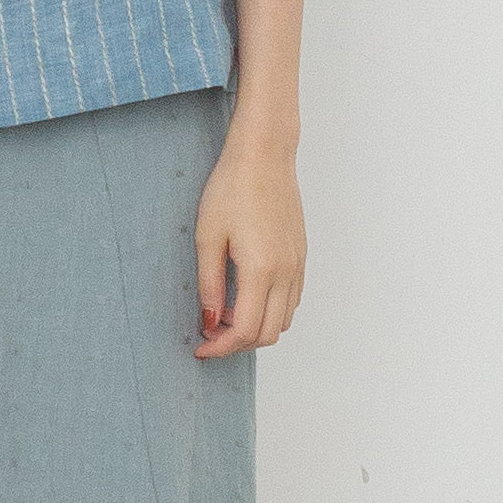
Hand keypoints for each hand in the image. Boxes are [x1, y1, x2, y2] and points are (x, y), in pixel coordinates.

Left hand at [195, 129, 305, 356]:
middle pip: (268, 333)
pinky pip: (291, 299)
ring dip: (255, 328)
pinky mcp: (301, 255)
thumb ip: (209, 284)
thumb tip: (210, 320)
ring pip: (284, 320)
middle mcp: (286, 272)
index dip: (221, 347)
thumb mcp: (208, 237)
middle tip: (209, 334)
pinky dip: (271, 311)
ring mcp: (297, 264)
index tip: (201, 347)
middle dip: (237, 343)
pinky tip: (245, 297)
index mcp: (261, 270)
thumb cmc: (232, 188)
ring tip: (225, 314)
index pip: (245, 330)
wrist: (264, 155)